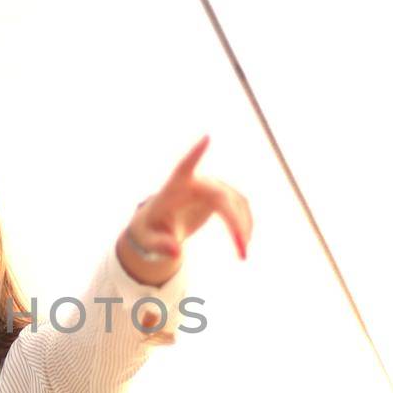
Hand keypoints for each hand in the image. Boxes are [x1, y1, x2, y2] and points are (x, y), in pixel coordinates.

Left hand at [129, 135, 252, 261]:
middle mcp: (197, 182)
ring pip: (236, 203)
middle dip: (234, 221)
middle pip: (221, 196)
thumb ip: (160, 245)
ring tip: (242, 254)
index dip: (195, 152)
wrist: (159, 225)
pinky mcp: (222, 196)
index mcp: (174, 186)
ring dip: (242, 225)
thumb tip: (175, 254)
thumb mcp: (149, 241)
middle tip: (242, 248)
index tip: (207, 138)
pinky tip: (243, 244)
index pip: (185, 166)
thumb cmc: (151, 230)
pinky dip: (244, 224)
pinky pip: (240, 207)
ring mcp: (212, 187)